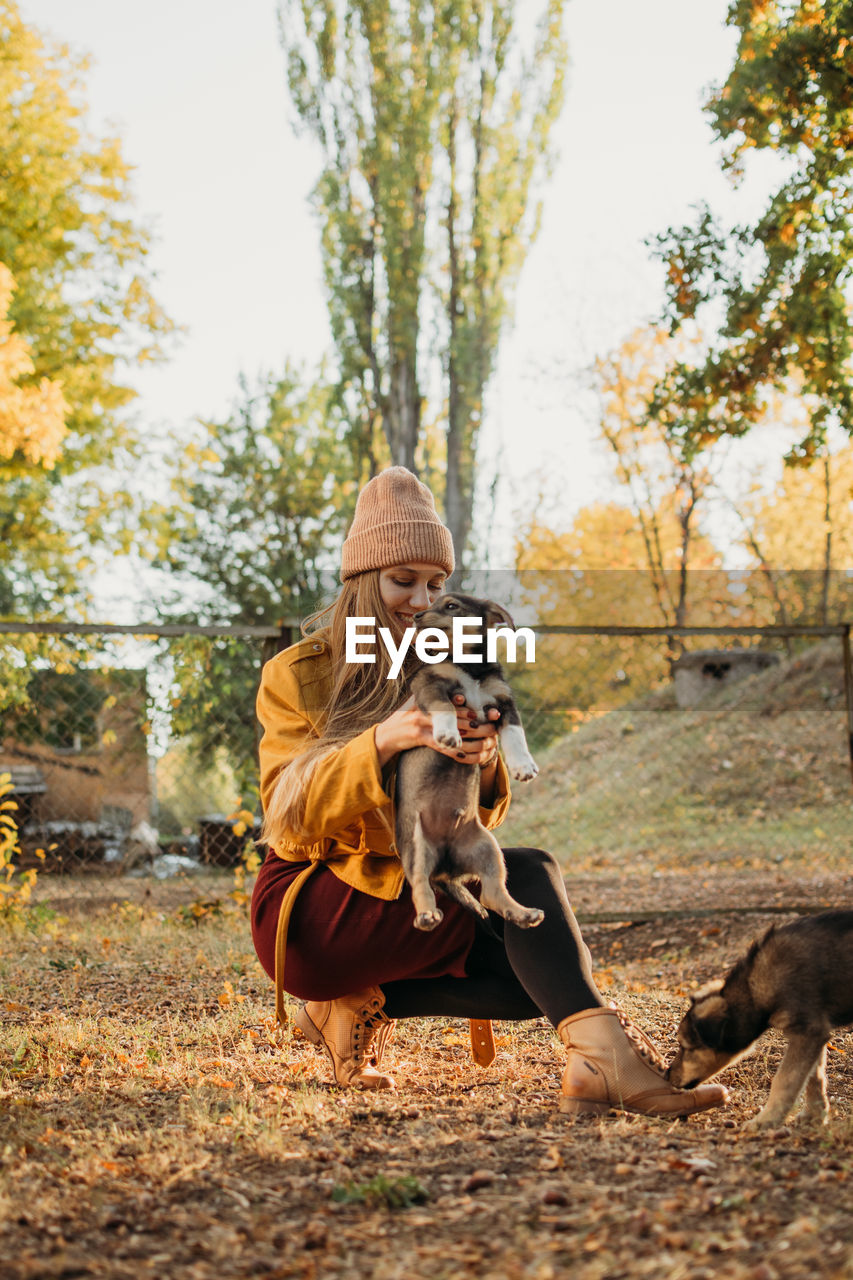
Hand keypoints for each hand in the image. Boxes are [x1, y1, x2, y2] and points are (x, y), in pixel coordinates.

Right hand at [374, 696, 499, 767]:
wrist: (385, 735)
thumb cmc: (406, 719)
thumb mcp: (420, 704)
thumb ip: (438, 700)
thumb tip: (461, 696)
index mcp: (431, 697)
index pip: (459, 702)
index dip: (478, 708)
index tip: (494, 713)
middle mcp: (428, 706)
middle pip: (460, 716)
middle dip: (480, 724)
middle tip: (495, 730)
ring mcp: (422, 721)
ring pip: (454, 731)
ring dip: (474, 741)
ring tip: (488, 745)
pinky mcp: (418, 737)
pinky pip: (442, 747)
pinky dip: (458, 752)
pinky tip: (471, 756)